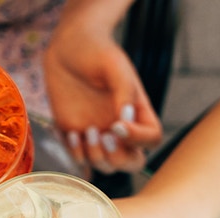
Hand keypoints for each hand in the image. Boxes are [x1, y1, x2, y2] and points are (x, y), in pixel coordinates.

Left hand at [44, 0, 162, 172]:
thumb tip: (125, 119)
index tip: (118, 125)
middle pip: (132, 163)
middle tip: (104, 135)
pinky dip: (75, 154)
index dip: (138, 139)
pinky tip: (70, 132)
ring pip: (105, 166)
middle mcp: (121, 129)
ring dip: (95, 156)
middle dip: (119, 158)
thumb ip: (124, 91)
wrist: (67, 49)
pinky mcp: (76, 137)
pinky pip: (79, 160)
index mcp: (138, 112)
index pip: (151, 139)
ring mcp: (99, 135)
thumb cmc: (97, 52)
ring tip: (85, 130)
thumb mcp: (115, 66)